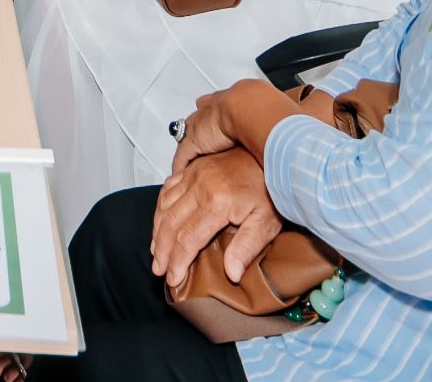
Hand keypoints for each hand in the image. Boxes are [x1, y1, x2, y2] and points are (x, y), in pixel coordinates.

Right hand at [151, 150, 281, 286]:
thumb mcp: (267, 222)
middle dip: (161, 250)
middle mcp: (199, 186)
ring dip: (157, 230)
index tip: (174, 279)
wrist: (274, 153)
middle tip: (158, 269)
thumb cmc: (272, 189)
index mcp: (216, 202)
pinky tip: (161, 219)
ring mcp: (194, 174)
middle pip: (170, 223)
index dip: (177, 262)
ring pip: (164, 205)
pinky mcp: (194, 166)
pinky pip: (168, 187)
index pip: (187, 239)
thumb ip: (247, 248)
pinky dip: (160, 206)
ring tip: (156, 250)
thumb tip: (231, 273)